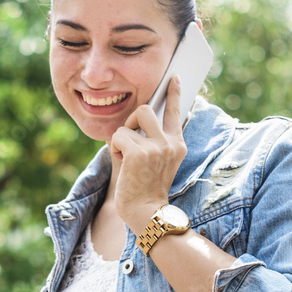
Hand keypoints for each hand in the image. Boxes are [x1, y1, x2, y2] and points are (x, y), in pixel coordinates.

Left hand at [109, 75, 186, 232]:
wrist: (146, 213)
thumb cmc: (146, 189)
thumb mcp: (157, 162)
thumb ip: (152, 141)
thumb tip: (140, 119)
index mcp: (177, 144)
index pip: (175, 112)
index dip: (173, 94)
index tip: (173, 79)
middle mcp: (169, 142)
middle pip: (145, 109)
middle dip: (130, 121)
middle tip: (128, 139)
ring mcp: (156, 147)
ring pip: (128, 123)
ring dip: (121, 139)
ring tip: (125, 158)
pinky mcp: (139, 153)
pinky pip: (117, 137)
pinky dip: (114, 150)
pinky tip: (122, 166)